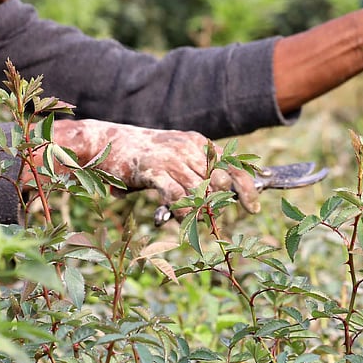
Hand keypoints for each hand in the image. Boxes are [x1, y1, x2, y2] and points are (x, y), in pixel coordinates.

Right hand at [42, 120, 259, 213]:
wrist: (108, 141)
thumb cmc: (145, 156)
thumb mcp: (177, 157)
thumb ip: (197, 172)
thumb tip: (222, 196)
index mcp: (198, 142)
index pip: (232, 165)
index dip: (247, 187)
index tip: (255, 207)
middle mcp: (187, 148)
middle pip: (218, 181)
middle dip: (219, 203)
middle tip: (210, 216)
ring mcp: (170, 158)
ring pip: (199, 191)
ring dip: (199, 212)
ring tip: (192, 221)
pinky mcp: (152, 170)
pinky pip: (176, 195)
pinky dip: (182, 211)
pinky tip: (180, 218)